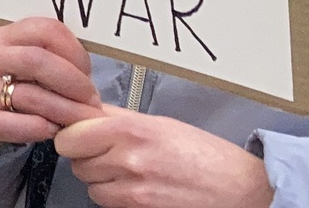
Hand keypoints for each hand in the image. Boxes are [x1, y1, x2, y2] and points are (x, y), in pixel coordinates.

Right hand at [0, 17, 104, 155]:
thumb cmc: (6, 88)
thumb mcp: (23, 65)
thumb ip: (51, 59)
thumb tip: (89, 71)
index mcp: (1, 37)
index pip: (44, 30)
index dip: (75, 51)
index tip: (89, 73)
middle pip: (36, 60)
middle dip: (73, 83)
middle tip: (92, 102)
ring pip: (28, 95)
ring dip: (65, 111)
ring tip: (81, 122)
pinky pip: (11, 124)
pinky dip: (39, 129)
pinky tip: (52, 132)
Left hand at [57, 105, 274, 207]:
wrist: (240, 189)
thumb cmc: (205, 155)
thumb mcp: (160, 124)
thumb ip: (118, 118)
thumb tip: (87, 110)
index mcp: (131, 130)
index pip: (69, 136)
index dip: (73, 137)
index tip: (81, 137)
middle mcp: (128, 159)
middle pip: (76, 161)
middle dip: (89, 158)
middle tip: (112, 154)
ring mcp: (132, 189)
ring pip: (89, 185)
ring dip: (102, 180)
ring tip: (131, 172)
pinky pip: (106, 203)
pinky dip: (116, 197)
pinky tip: (138, 187)